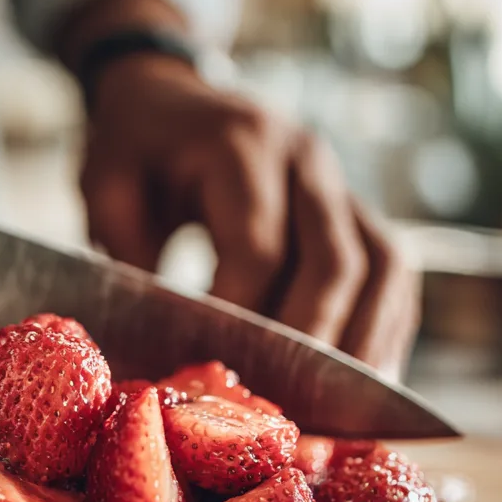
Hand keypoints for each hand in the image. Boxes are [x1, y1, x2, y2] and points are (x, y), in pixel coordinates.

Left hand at [80, 55, 418, 377]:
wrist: (172, 92)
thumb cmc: (135, 145)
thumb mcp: (106, 185)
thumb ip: (127, 252)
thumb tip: (166, 337)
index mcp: (241, 146)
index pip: (259, 249)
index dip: (243, 319)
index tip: (218, 373)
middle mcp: (306, 159)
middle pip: (337, 262)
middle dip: (314, 345)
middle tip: (289, 409)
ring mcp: (341, 182)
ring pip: (386, 265)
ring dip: (368, 342)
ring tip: (345, 409)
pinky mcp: (358, 208)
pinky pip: (395, 269)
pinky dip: (387, 325)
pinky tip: (366, 377)